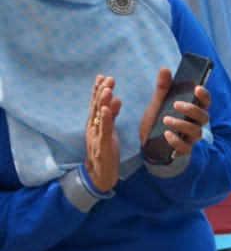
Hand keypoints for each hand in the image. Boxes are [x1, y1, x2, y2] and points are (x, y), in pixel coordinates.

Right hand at [83, 74, 122, 190]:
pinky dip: (105, 119)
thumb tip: (117, 99)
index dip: (98, 90)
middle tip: (108, 78)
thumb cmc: (105, 151)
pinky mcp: (102, 145)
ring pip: (98, 116)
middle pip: (96, 106)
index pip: (96, 103)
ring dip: (102, 101)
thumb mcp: (110, 130)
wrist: (100, 174)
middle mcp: (93, 126)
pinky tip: (106, 109)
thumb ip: (113, 115)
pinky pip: (104, 130)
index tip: (103, 76)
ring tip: (108, 89)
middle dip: (101, 91)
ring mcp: (96, 135)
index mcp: (95, 123)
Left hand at [140, 69, 210, 159]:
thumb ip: (163, 88)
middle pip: (204, 117)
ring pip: (196, 131)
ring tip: (165, 119)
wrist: (147, 144)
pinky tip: (166, 134)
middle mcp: (195, 125)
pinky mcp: (183, 151)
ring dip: (182, 124)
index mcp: (192, 112)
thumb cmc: (157, 122)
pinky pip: (185, 147)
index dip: (204, 95)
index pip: (205, 103)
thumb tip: (165, 69)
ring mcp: (191, 139)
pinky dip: (176, 140)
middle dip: (192, 110)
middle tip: (176, 104)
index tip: (197, 88)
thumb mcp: (158, 103)